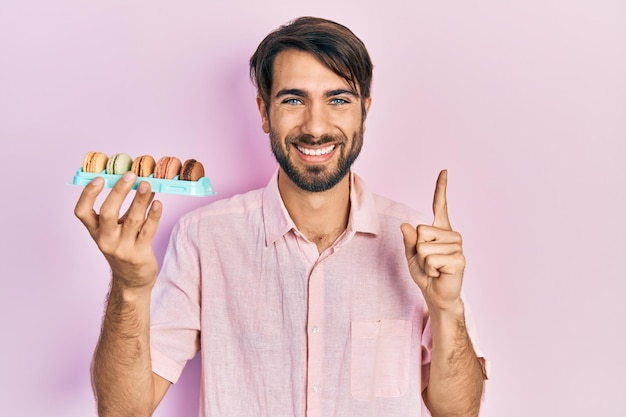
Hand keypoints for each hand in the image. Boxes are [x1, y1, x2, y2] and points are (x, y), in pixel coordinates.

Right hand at [74, 172, 161, 290]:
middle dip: (119, 192)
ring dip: (140, 200)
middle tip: (130, 175)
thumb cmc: (124, 247)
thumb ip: (129, 207)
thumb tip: (142, 182)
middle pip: (108, 213)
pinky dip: (154, 216)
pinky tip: (158, 203)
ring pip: (132, 220)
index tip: (99, 178)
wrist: (132, 280)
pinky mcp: (139, 254)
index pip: (82, 212)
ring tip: (147, 184)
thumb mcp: (119, 228)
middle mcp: (105, 240)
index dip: (88, 194)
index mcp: (95, 231)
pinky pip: (148, 231)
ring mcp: (122, 248)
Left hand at [401, 170, 464, 312]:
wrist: (437, 295)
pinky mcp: (459, 259)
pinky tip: (440, 274)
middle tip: (429, 263)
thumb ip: (409, 241)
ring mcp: (457, 246)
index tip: (444, 171)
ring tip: (434, 269)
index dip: (441, 188)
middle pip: (421, 231)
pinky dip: (430, 270)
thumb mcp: (412, 256)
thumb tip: (405, 226)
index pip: (440, 205)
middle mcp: (451, 235)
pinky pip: (431, 259)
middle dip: (418, 250)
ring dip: (424, 263)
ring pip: (424, 246)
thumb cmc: (426, 275)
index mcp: (440, 231)